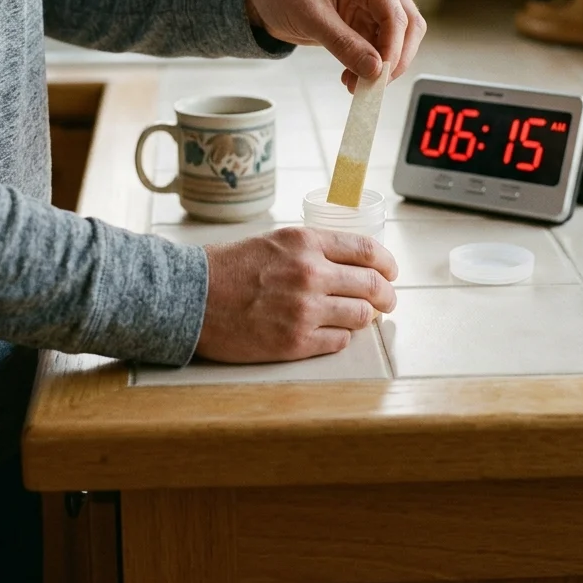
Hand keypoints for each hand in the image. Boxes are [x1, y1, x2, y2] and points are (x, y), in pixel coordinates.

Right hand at [197, 227, 397, 362]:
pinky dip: (340, 337)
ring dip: (365, 317)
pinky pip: (338, 341)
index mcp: (306, 242)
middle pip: (372, 285)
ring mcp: (304, 310)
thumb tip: (349, 261)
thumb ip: (312, 248)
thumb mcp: (275, 241)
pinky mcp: (295, 342)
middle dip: (386, 294)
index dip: (387, 263)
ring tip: (361, 317)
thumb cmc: (229, 267)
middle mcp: (310, 273)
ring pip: (360, 316)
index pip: (367, 250)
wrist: (192, 297)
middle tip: (387, 300)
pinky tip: (332, 333)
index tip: (391, 271)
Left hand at [246, 0, 426, 90]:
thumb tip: (374, 70)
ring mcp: (372, 4)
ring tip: (358, 85)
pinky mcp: (364, 21)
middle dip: (396, 58)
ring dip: (381, 65)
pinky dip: (369, 65)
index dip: (393, 48)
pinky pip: (378, 47)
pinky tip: (351, 78)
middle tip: (377, 84)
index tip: (380, 75)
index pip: (395, 14)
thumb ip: (344, 44)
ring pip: (397, 39)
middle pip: (407, 25)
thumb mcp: (311, 18)